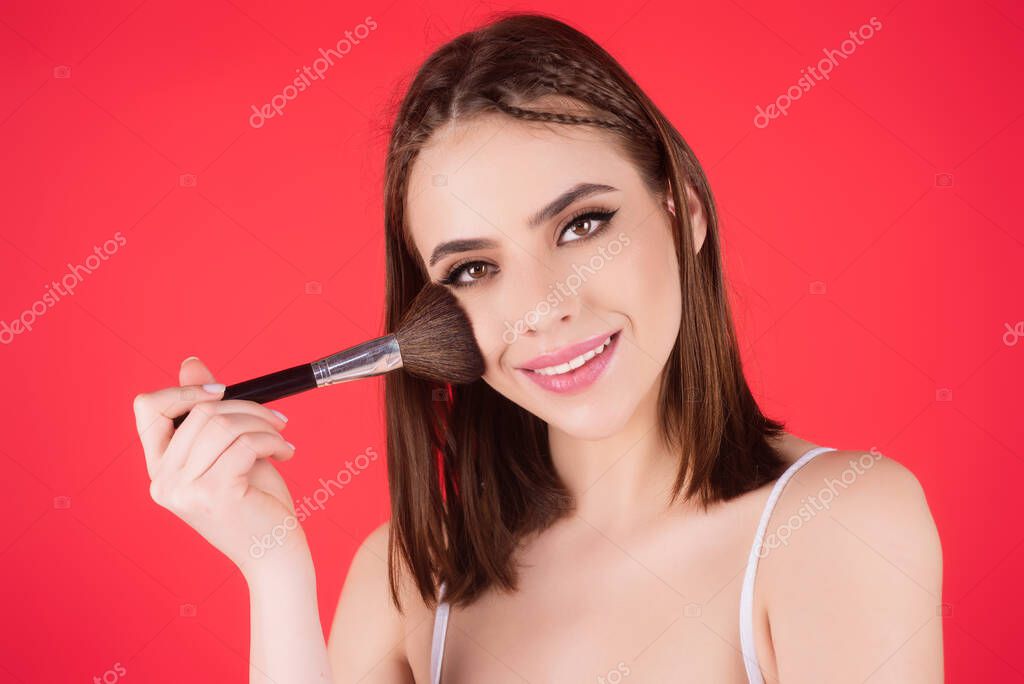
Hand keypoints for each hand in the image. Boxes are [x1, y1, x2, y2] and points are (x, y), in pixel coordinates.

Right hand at [133, 357, 308, 578]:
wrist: (274, 555)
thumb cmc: (255, 503)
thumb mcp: (228, 451)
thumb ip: (207, 412)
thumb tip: (191, 362)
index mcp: (160, 470)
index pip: (148, 409)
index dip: (185, 390)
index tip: (223, 391)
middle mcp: (163, 482)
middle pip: (198, 412)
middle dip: (246, 406)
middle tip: (276, 419)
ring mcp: (185, 491)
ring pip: (224, 424)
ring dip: (263, 422)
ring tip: (282, 437)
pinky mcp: (215, 494)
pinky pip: (246, 443)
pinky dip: (273, 440)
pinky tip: (286, 452)